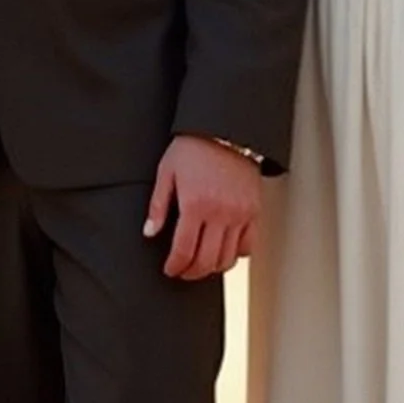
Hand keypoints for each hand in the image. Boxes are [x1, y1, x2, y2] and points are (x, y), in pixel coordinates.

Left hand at [144, 134, 261, 280]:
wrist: (225, 130)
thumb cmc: (194, 147)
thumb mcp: (167, 172)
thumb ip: (158, 206)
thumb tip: (150, 232)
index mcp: (196, 205)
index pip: (184, 250)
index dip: (175, 266)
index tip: (170, 269)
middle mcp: (220, 213)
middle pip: (206, 260)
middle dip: (191, 272)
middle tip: (183, 272)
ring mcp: (240, 214)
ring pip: (228, 257)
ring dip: (213, 267)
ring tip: (202, 264)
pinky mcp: (254, 211)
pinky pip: (249, 245)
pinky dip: (236, 254)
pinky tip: (224, 251)